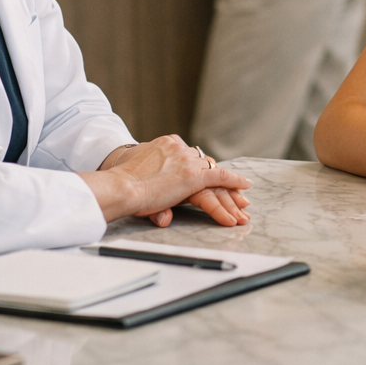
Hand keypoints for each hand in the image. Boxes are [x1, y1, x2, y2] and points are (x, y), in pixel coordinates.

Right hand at [82, 136, 251, 226]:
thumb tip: (166, 218)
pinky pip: (220, 176)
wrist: (120, 186)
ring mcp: (187, 161)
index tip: (211, 182)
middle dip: (223, 185)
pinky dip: (234, 182)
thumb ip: (157, 198)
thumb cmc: (122, 186)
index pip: (191, 159)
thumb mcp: (141, 183)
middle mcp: (180, 149)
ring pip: (215, 176)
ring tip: (242, 208)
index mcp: (166, 145)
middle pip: (206, 167)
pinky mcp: (193, 175)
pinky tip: (245, 188)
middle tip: (238, 198)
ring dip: (229, 194)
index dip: (203, 171)